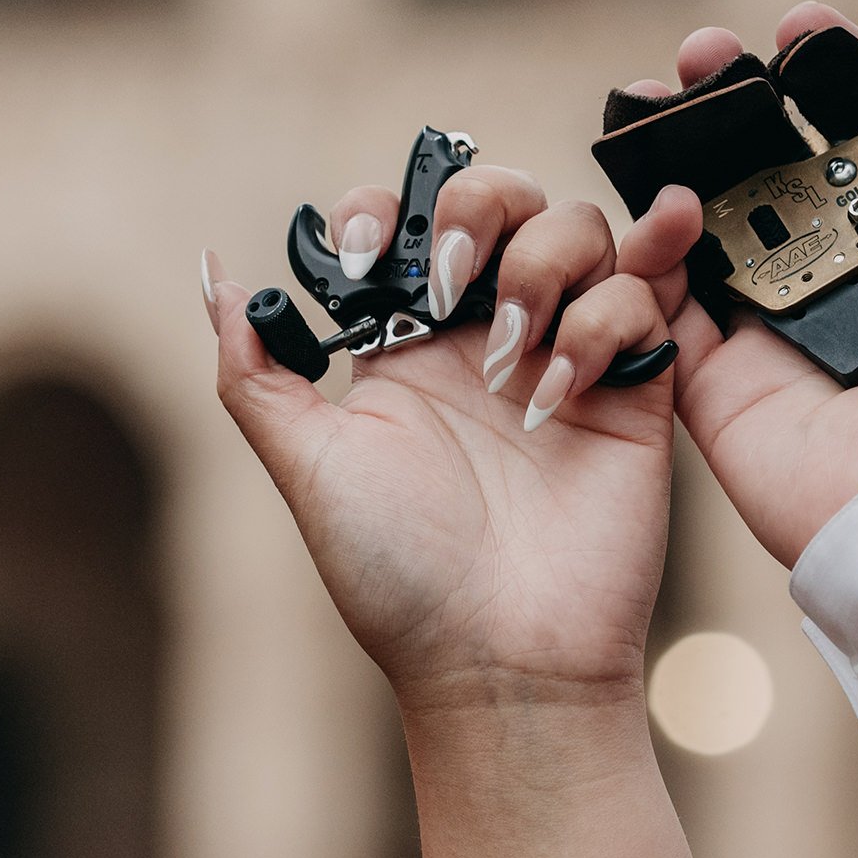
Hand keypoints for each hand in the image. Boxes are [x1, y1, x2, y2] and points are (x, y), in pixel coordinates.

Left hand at [205, 167, 682, 732]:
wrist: (500, 659)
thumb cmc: (398, 578)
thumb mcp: (307, 466)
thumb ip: (256, 373)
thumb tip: (217, 275)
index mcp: (409, 348)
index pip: (410, 223)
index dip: (392, 209)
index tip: (369, 254)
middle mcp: (488, 337)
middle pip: (506, 197)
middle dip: (478, 206)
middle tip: (452, 280)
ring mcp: (565, 355)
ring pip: (580, 229)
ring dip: (540, 264)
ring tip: (508, 356)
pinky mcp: (634, 388)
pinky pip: (640, 295)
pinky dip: (600, 320)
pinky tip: (558, 393)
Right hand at [620, 1, 857, 566]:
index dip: (830, 77)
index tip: (796, 26)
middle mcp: (849, 282)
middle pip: (776, 168)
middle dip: (735, 100)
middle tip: (700, 52)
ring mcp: (777, 328)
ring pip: (709, 221)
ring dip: (674, 153)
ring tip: (649, 96)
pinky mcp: (716, 378)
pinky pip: (666, 299)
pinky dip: (647, 245)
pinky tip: (651, 195)